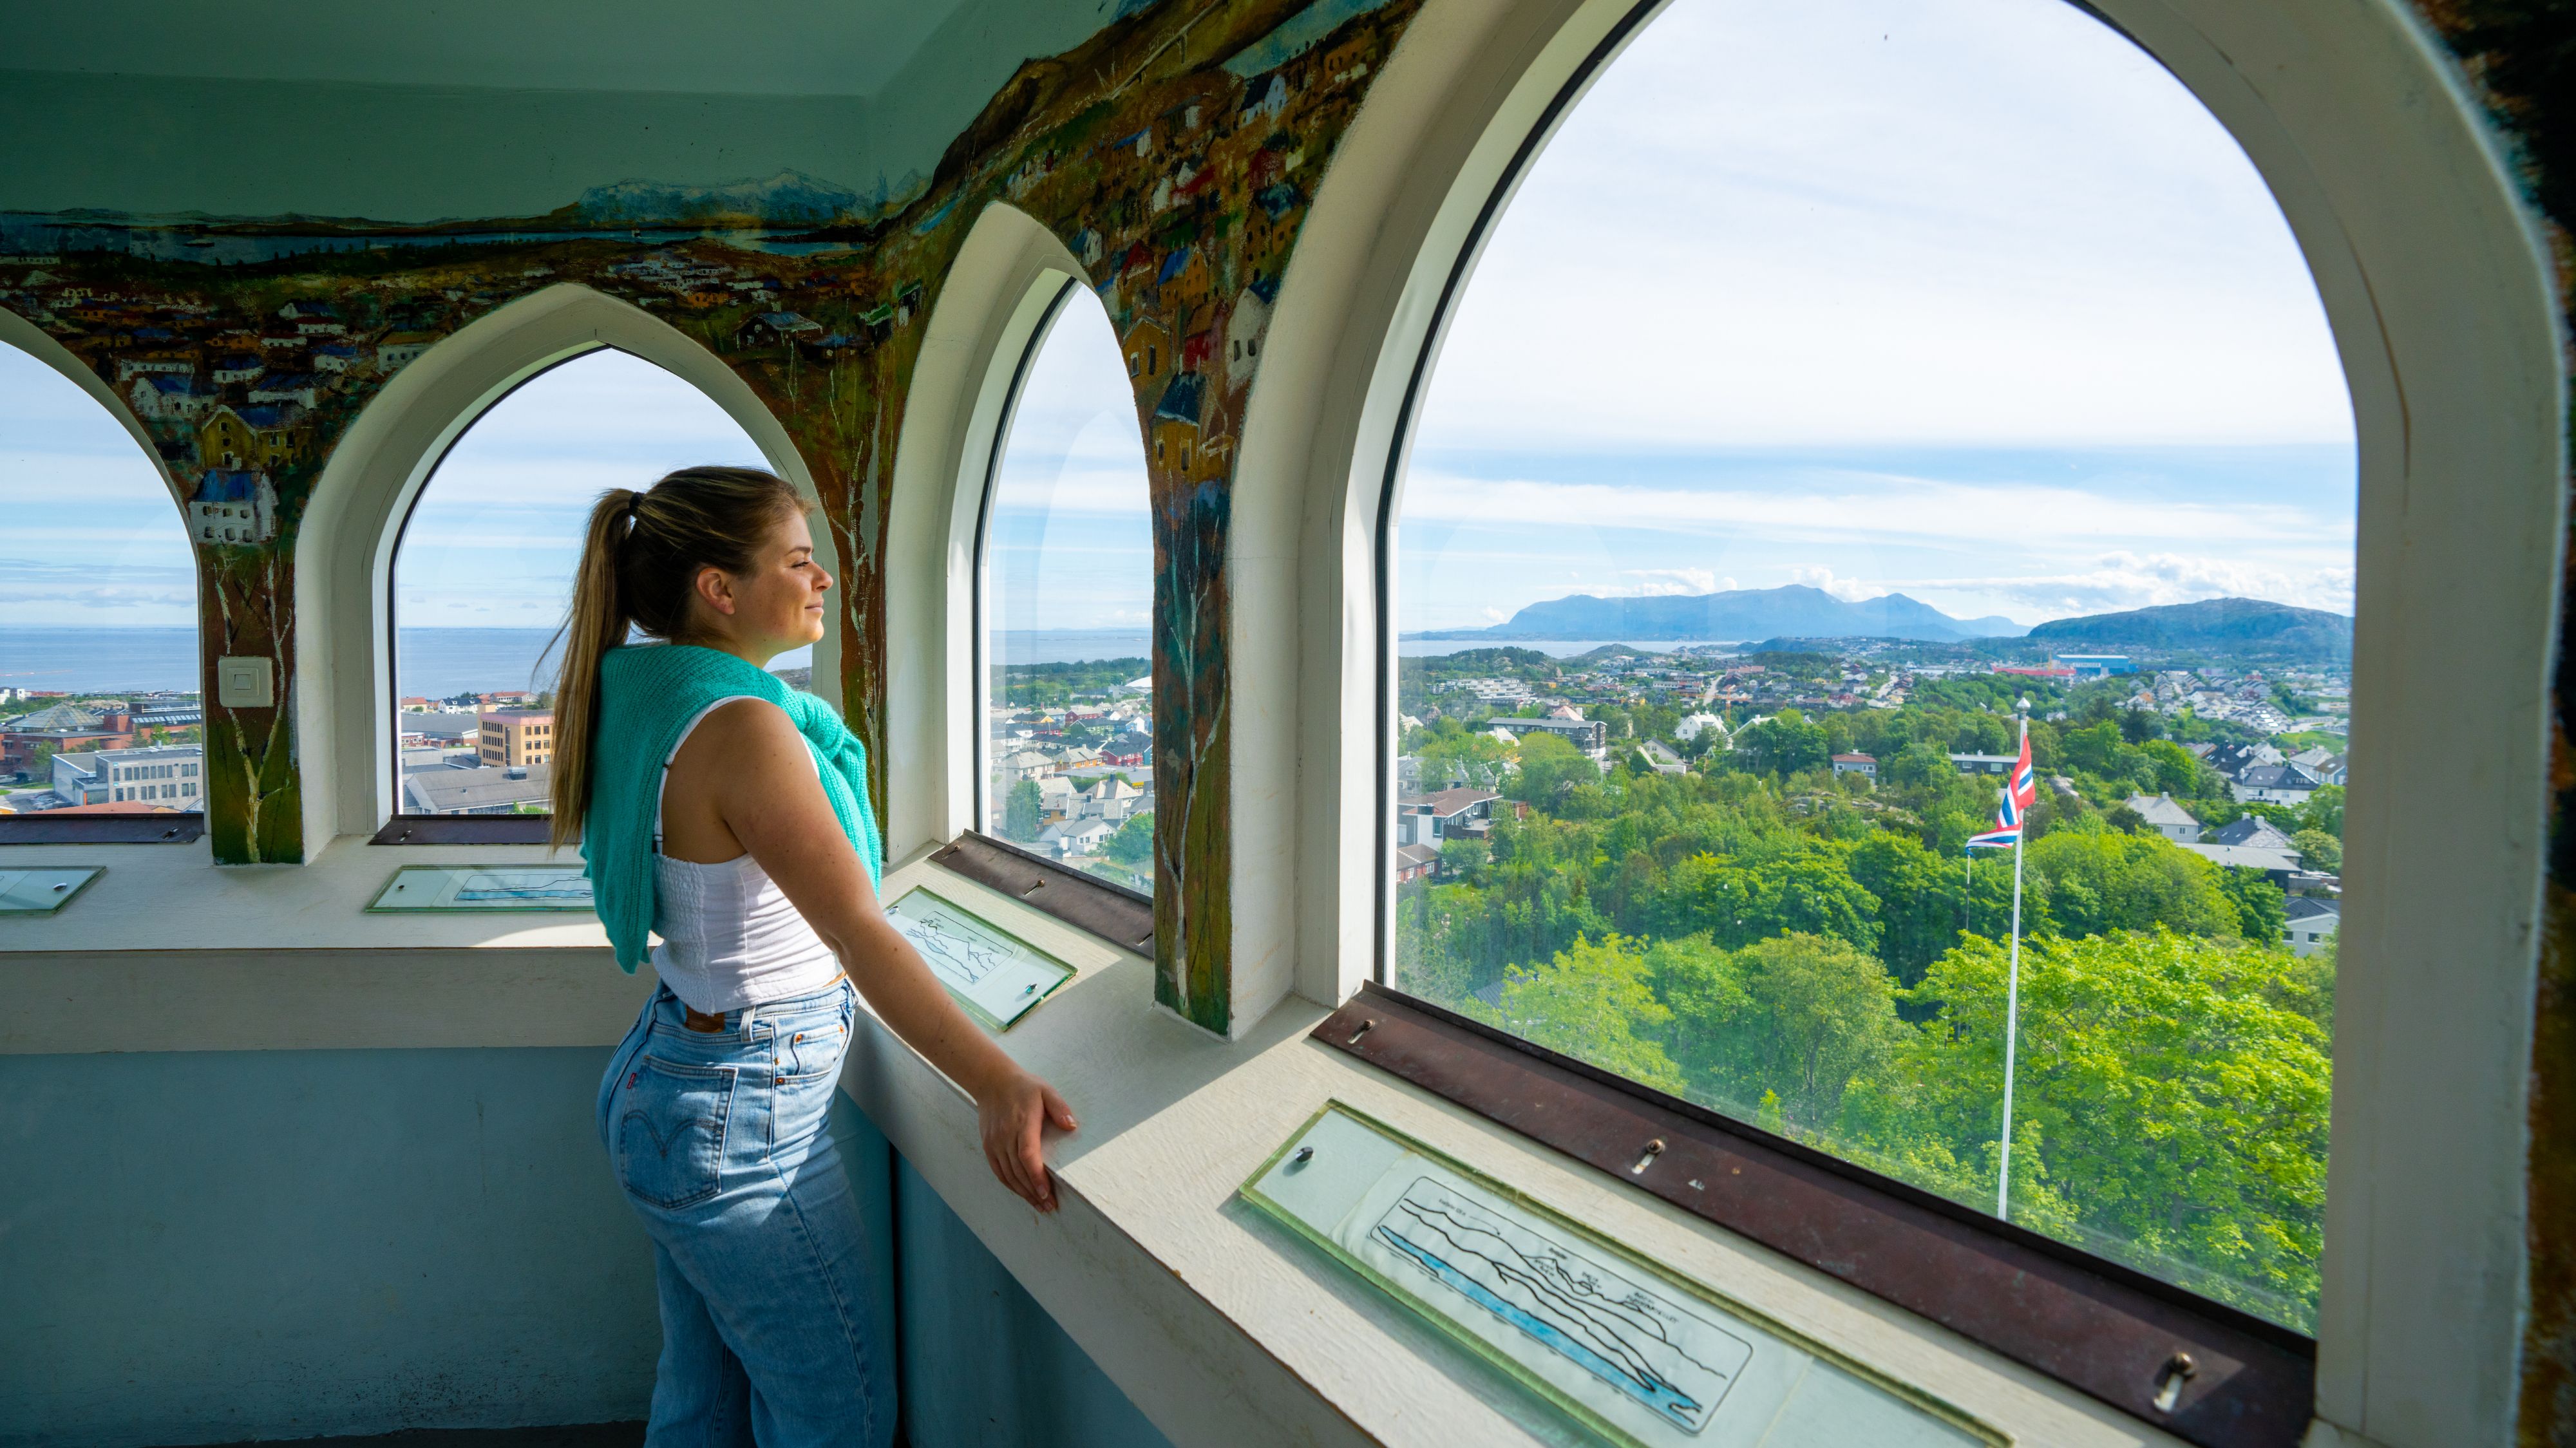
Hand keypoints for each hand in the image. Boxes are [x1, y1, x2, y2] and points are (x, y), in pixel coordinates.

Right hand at [976, 1068, 1077, 1211]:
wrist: (991, 1081)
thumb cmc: (1023, 1087)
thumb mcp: (1046, 1090)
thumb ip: (1060, 1107)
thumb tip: (1072, 1125)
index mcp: (1022, 1123)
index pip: (1028, 1156)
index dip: (1036, 1177)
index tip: (1046, 1193)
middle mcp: (1006, 1136)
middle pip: (1018, 1171)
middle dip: (1034, 1192)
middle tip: (1050, 1207)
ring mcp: (994, 1142)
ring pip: (1008, 1175)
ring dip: (1023, 1193)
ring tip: (1039, 1205)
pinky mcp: (988, 1146)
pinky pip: (998, 1171)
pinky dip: (1010, 1184)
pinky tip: (1022, 1193)